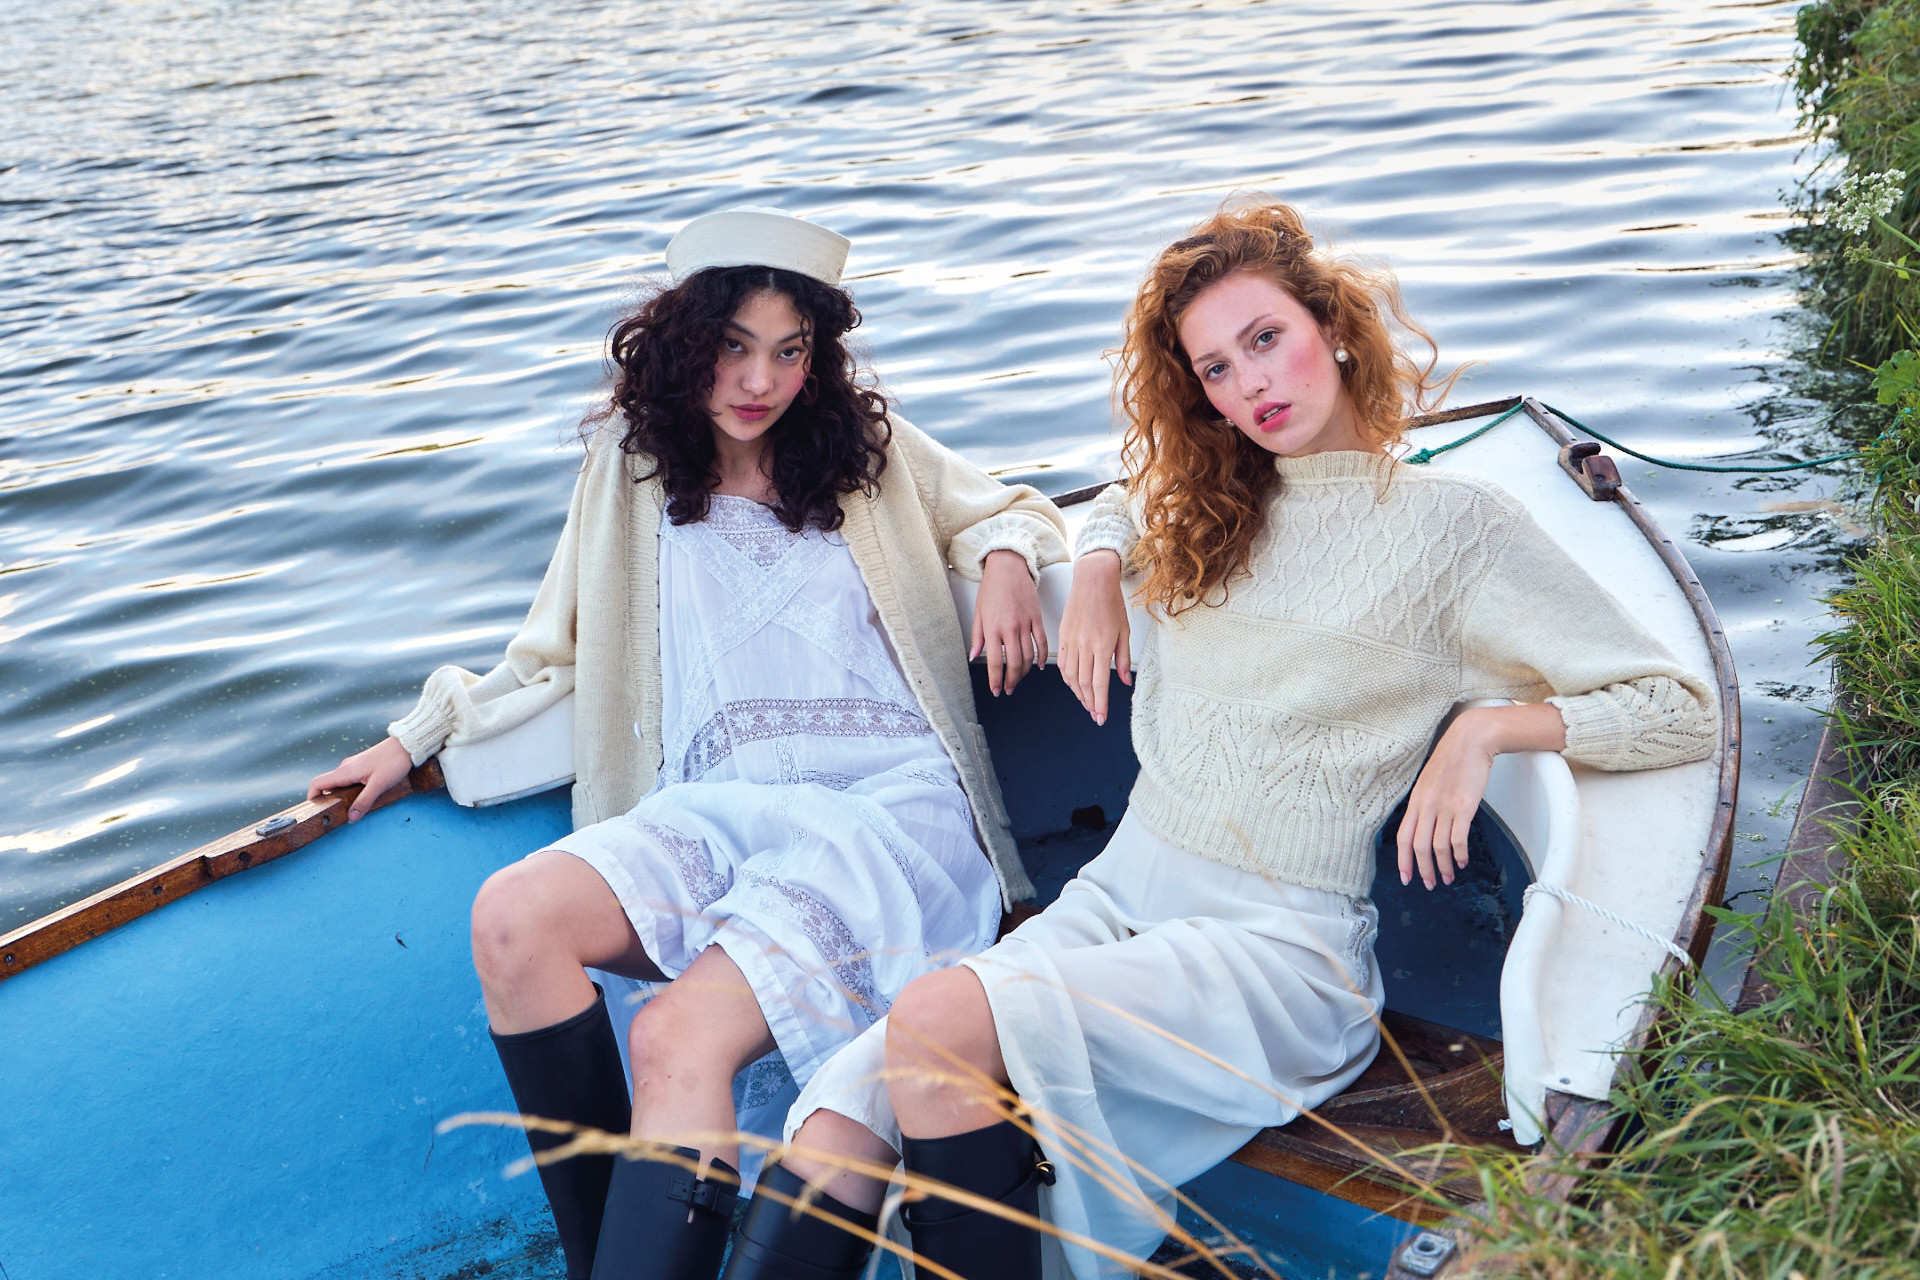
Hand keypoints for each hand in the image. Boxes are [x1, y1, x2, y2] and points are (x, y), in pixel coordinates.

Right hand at [308, 736, 414, 822]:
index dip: (312, 797)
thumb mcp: (379, 785)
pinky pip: (348, 779)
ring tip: (349, 808)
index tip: (315, 810)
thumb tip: (351, 818)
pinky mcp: (361, 766)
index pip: (317, 784)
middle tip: (335, 815)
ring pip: (339, 783)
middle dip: (327, 800)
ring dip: (339, 795)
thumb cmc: (393, 762)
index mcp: (345, 771)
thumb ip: (364, 802)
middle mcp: (345, 768)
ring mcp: (353, 766)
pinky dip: (349, 790)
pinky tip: (361, 797)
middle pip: (327, 785)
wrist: (406, 745)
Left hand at [971, 549, 1045, 695]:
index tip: (996, 690)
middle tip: (1009, 689)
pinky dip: (1041, 657)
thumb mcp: (978, 613)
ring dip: (1024, 672)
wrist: (1008, 567)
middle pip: (1014, 664)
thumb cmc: (991, 589)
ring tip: (1019, 678)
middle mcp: (1009, 629)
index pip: (994, 662)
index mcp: (992, 629)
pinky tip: (1037, 666)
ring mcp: (1025, 624)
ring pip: (1028, 656)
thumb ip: (977, 637)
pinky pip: (1042, 643)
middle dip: (1011, 681)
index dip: (996, 680)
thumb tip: (973, 656)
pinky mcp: (1037, 618)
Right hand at [1058, 550, 1130, 724]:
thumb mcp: (1124, 631)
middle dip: (1090, 702)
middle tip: (1094, 714)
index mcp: (1102, 644)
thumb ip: (1123, 658)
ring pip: (1071, 676)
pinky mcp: (1063, 636)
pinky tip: (1073, 684)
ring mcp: (1071, 641)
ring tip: (1086, 702)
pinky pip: (1062, 663)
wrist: (1092, 580)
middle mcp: (1084, 645)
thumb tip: (1124, 682)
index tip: (1101, 717)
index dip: (1100, 703)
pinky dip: (1067, 678)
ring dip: (1078, 693)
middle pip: (1084, 683)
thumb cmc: (1111, 602)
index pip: (1100, 682)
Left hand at [1396, 703, 1567, 888]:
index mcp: (1416, 800)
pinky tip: (1461, 862)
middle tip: (1429, 884)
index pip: (1403, 836)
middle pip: (1418, 846)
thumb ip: (1425, 801)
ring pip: (1439, 847)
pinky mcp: (1465, 807)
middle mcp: (1427, 805)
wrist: (1471, 739)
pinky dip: (1459, 854)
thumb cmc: (1452, 759)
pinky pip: (1458, 838)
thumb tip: (1424, 823)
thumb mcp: (1429, 780)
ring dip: (1442, 866)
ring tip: (1447, 877)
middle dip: (1422, 869)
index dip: (1403, 859)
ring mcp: (1445, 807)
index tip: (1406, 876)